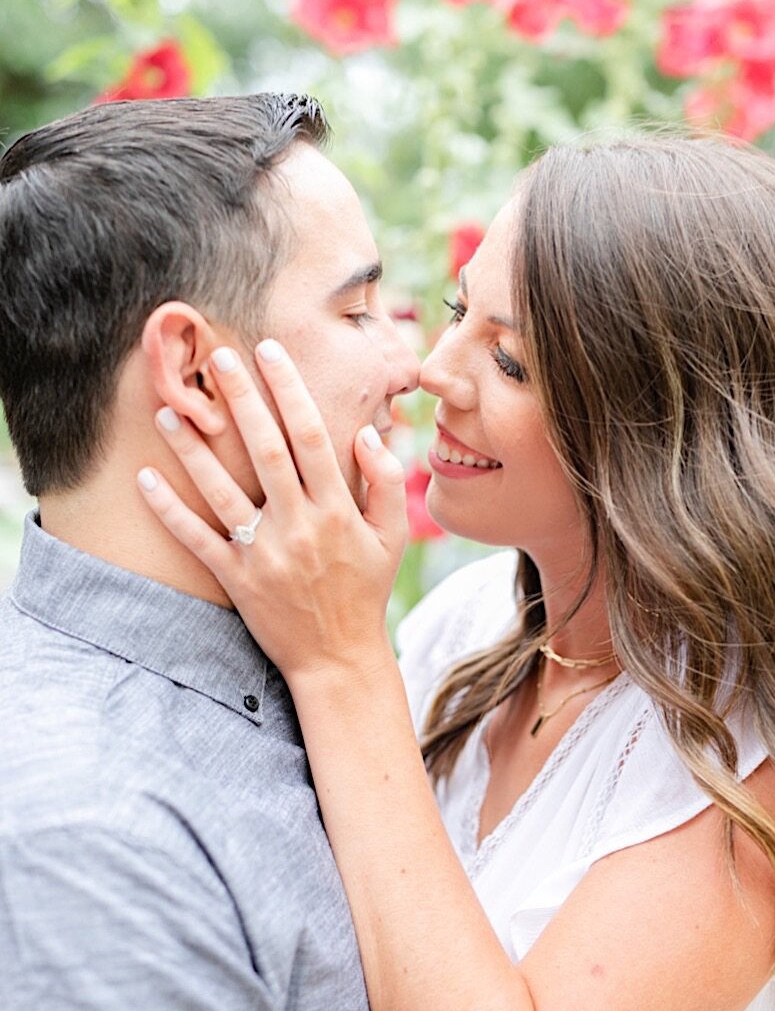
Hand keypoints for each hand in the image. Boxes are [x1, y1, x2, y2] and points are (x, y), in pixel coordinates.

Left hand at [136, 341, 407, 681]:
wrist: (339, 657)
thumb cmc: (366, 590)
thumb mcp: (392, 537)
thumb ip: (385, 481)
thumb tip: (363, 431)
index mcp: (339, 511)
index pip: (312, 437)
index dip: (290, 391)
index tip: (271, 353)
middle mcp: (301, 526)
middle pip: (266, 451)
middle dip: (242, 400)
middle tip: (218, 358)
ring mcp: (265, 553)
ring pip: (223, 491)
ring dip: (193, 449)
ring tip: (169, 411)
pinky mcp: (237, 579)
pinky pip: (197, 539)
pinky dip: (169, 510)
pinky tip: (145, 479)